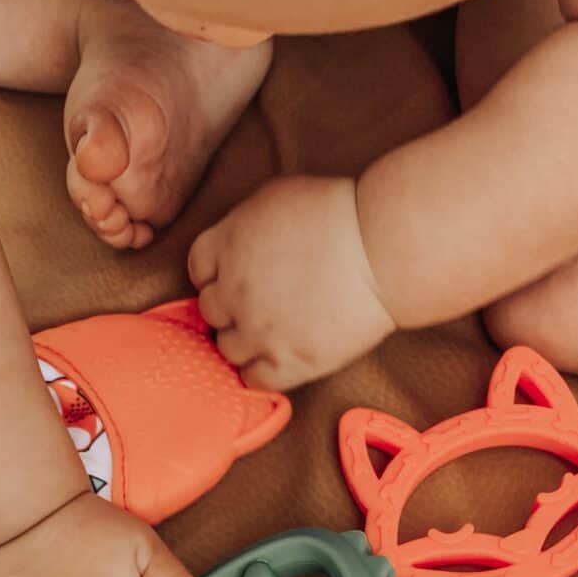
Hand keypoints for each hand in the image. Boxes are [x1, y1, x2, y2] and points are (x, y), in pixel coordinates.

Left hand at [188, 175, 395, 389]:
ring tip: (273, 334)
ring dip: (245, 342)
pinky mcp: (286, 362)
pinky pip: (254, 380)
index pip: (198, 270)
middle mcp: (233, 289)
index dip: (217, 275)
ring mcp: (257, 330)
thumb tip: (240, 242)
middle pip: (210, 311)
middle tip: (260, 306)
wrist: (379, 250)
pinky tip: (281, 359)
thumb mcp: (276, 196)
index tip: (237, 279)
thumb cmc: (339, 214)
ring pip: (227, 348)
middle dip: (231, 308)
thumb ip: (244, 223)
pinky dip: (261, 372)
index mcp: (227, 245)